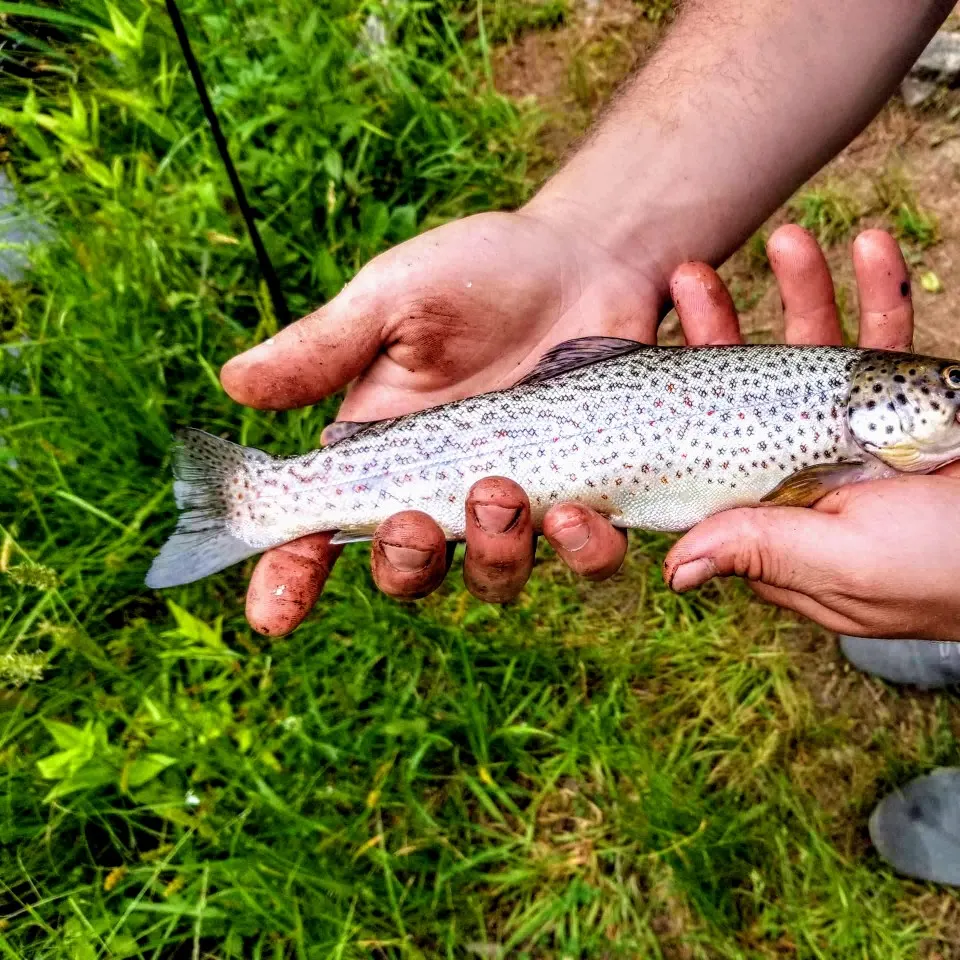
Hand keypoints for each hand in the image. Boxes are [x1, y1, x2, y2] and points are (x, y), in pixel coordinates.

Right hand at [220, 208, 743, 635]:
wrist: (583, 260)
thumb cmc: (477, 275)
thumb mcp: (393, 300)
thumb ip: (324, 347)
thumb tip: (233, 384)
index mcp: (378, 452)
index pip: (318, 532)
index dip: (289, 582)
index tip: (273, 616)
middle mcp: (440, 490)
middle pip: (407, 572)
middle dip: (404, 563)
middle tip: (416, 521)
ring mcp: (515, 501)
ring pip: (494, 577)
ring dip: (493, 556)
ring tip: (505, 491)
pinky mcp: (585, 497)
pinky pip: (586, 559)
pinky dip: (583, 552)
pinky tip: (581, 513)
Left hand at [661, 228, 959, 640]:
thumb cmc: (945, 573)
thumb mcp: (847, 566)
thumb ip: (764, 551)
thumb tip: (675, 569)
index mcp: (774, 513)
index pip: (705, 452)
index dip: (676, 401)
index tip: (650, 350)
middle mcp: (803, 469)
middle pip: (747, 391)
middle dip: (721, 330)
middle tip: (689, 278)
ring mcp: (853, 435)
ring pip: (815, 355)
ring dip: (804, 294)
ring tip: (787, 241)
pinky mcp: (905, 407)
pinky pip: (889, 343)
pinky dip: (882, 296)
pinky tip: (871, 250)